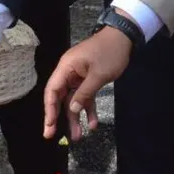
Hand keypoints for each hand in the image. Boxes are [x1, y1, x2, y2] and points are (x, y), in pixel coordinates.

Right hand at [43, 25, 131, 139]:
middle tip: (52, 135)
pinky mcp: (88, 79)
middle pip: (59, 97)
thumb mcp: (98, 75)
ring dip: (75, 117)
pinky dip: (88, 109)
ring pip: (73, 100)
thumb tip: (72, 109)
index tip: (49, 126)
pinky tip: (93, 123)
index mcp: (66, 68)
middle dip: (58, 117)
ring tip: (78, 136)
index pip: (52, 91)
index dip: (49, 109)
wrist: (123, 37)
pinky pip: (85, 96)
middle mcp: (68, 72)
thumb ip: (84, 93)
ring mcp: (78, 76)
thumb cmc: (110, 53)